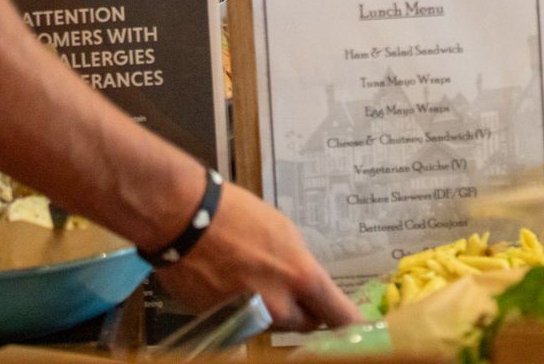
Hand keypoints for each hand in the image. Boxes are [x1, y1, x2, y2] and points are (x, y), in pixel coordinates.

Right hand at [153, 182, 359, 329]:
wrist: (183, 218)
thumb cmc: (234, 214)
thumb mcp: (283, 232)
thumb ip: (301, 267)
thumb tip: (308, 287)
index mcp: (302, 279)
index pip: (341, 316)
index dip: (353, 325)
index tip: (360, 329)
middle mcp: (279, 308)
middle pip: (306, 323)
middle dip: (303, 310)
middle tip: (289, 286)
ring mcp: (249, 320)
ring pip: (273, 324)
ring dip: (269, 309)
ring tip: (248, 274)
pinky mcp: (223, 325)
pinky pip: (243, 323)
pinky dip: (241, 310)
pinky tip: (228, 282)